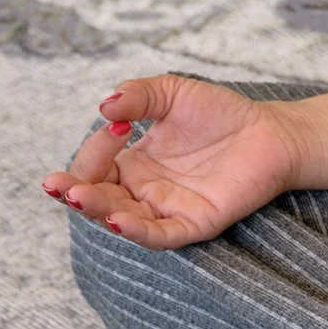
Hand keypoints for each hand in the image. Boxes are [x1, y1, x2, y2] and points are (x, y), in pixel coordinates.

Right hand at [42, 75, 305, 249]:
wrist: (269, 133)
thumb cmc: (220, 115)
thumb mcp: (172, 93)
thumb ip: (138, 96)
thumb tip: (104, 106)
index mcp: (131, 166)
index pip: (95, 167)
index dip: (94, 150)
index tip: (116, 124)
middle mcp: (141, 194)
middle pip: (97, 200)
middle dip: (74, 193)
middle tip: (58, 186)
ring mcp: (163, 212)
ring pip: (119, 219)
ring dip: (96, 211)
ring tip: (78, 198)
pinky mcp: (190, 225)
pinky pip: (158, 235)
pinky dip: (136, 231)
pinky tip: (118, 221)